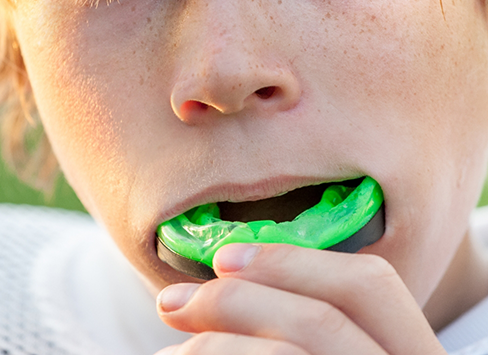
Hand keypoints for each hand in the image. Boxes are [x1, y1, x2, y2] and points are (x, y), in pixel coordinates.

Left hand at [155, 244, 446, 354]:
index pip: (370, 286)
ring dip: (216, 344)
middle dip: (238, 300)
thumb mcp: (333, 344)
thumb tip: (233, 274)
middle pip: (324, 319)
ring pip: (289, 354)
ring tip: (173, 352)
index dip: (293, 261)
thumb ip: (304, 322)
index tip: (223, 258)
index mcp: (411, 352)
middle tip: (173, 303)